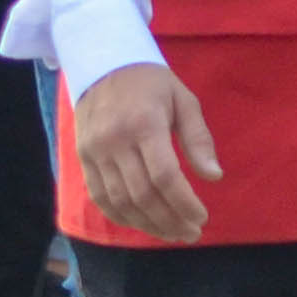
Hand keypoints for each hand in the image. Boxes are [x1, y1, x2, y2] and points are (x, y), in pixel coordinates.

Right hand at [72, 63, 221, 244]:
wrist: (102, 64)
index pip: (165, 176)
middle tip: (191, 233)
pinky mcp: (83, 159)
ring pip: (122, 202)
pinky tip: (143, 225)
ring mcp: (94, 152)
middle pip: (143, 194)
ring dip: (149, 225)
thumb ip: (198, 138)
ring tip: (172, 233)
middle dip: (171, 220)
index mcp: (144, 123)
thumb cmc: (150, 82)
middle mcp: (115, 141)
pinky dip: (122, 217)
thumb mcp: (183, 99)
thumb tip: (214, 177)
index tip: (202, 218)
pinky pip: (101, 198)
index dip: (185, 203)